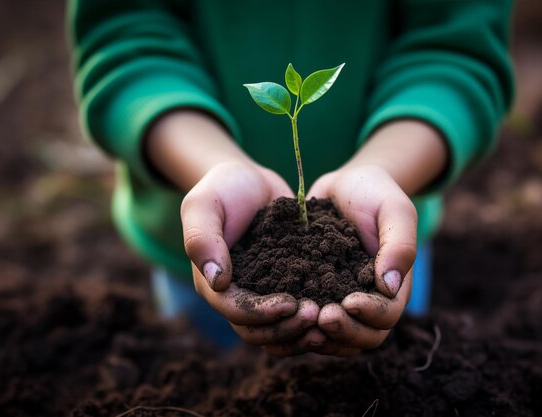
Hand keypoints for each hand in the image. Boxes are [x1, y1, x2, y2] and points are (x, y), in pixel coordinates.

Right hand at [182, 161, 323, 352]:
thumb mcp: (205, 205)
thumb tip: (217, 281)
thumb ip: (202, 239)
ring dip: (302, 332)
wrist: (251, 181)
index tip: (291, 304)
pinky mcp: (286, 289)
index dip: (262, 314)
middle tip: (317, 316)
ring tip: (329, 320)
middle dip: (287, 329)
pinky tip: (339, 312)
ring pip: (279, 332)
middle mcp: (238, 298)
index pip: (235, 312)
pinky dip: (315, 321)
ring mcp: (263, 296)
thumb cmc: (223, 188)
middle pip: (258, 332)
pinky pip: (298, 316)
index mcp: (214, 284)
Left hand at [307, 164, 417, 354]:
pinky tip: (282, 313)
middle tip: (320, 317)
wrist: (344, 186)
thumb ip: (400, 245)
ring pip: (337, 339)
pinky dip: (299, 326)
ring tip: (300, 320)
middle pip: (364, 337)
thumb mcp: (393, 209)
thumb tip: (390, 287)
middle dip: (344, 332)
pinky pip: (311, 324)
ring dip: (321, 337)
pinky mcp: (317, 295)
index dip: (370, 315)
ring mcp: (341, 302)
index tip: (349, 302)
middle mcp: (369, 301)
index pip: (387, 316)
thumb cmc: (375, 194)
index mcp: (393, 286)